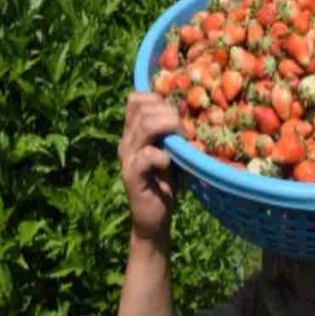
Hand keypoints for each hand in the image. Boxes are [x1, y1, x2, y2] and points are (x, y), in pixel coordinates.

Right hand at [118, 93, 181, 238]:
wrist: (155, 216)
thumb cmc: (167, 181)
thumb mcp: (174, 150)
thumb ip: (175, 130)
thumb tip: (187, 106)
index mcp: (134, 132)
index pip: (136, 99)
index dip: (157, 99)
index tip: (177, 113)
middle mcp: (127, 141)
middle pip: (141, 108)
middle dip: (168, 113)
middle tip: (184, 130)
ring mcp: (128, 158)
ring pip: (143, 127)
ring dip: (168, 128)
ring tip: (182, 141)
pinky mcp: (132, 176)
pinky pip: (146, 155)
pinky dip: (162, 156)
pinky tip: (169, 164)